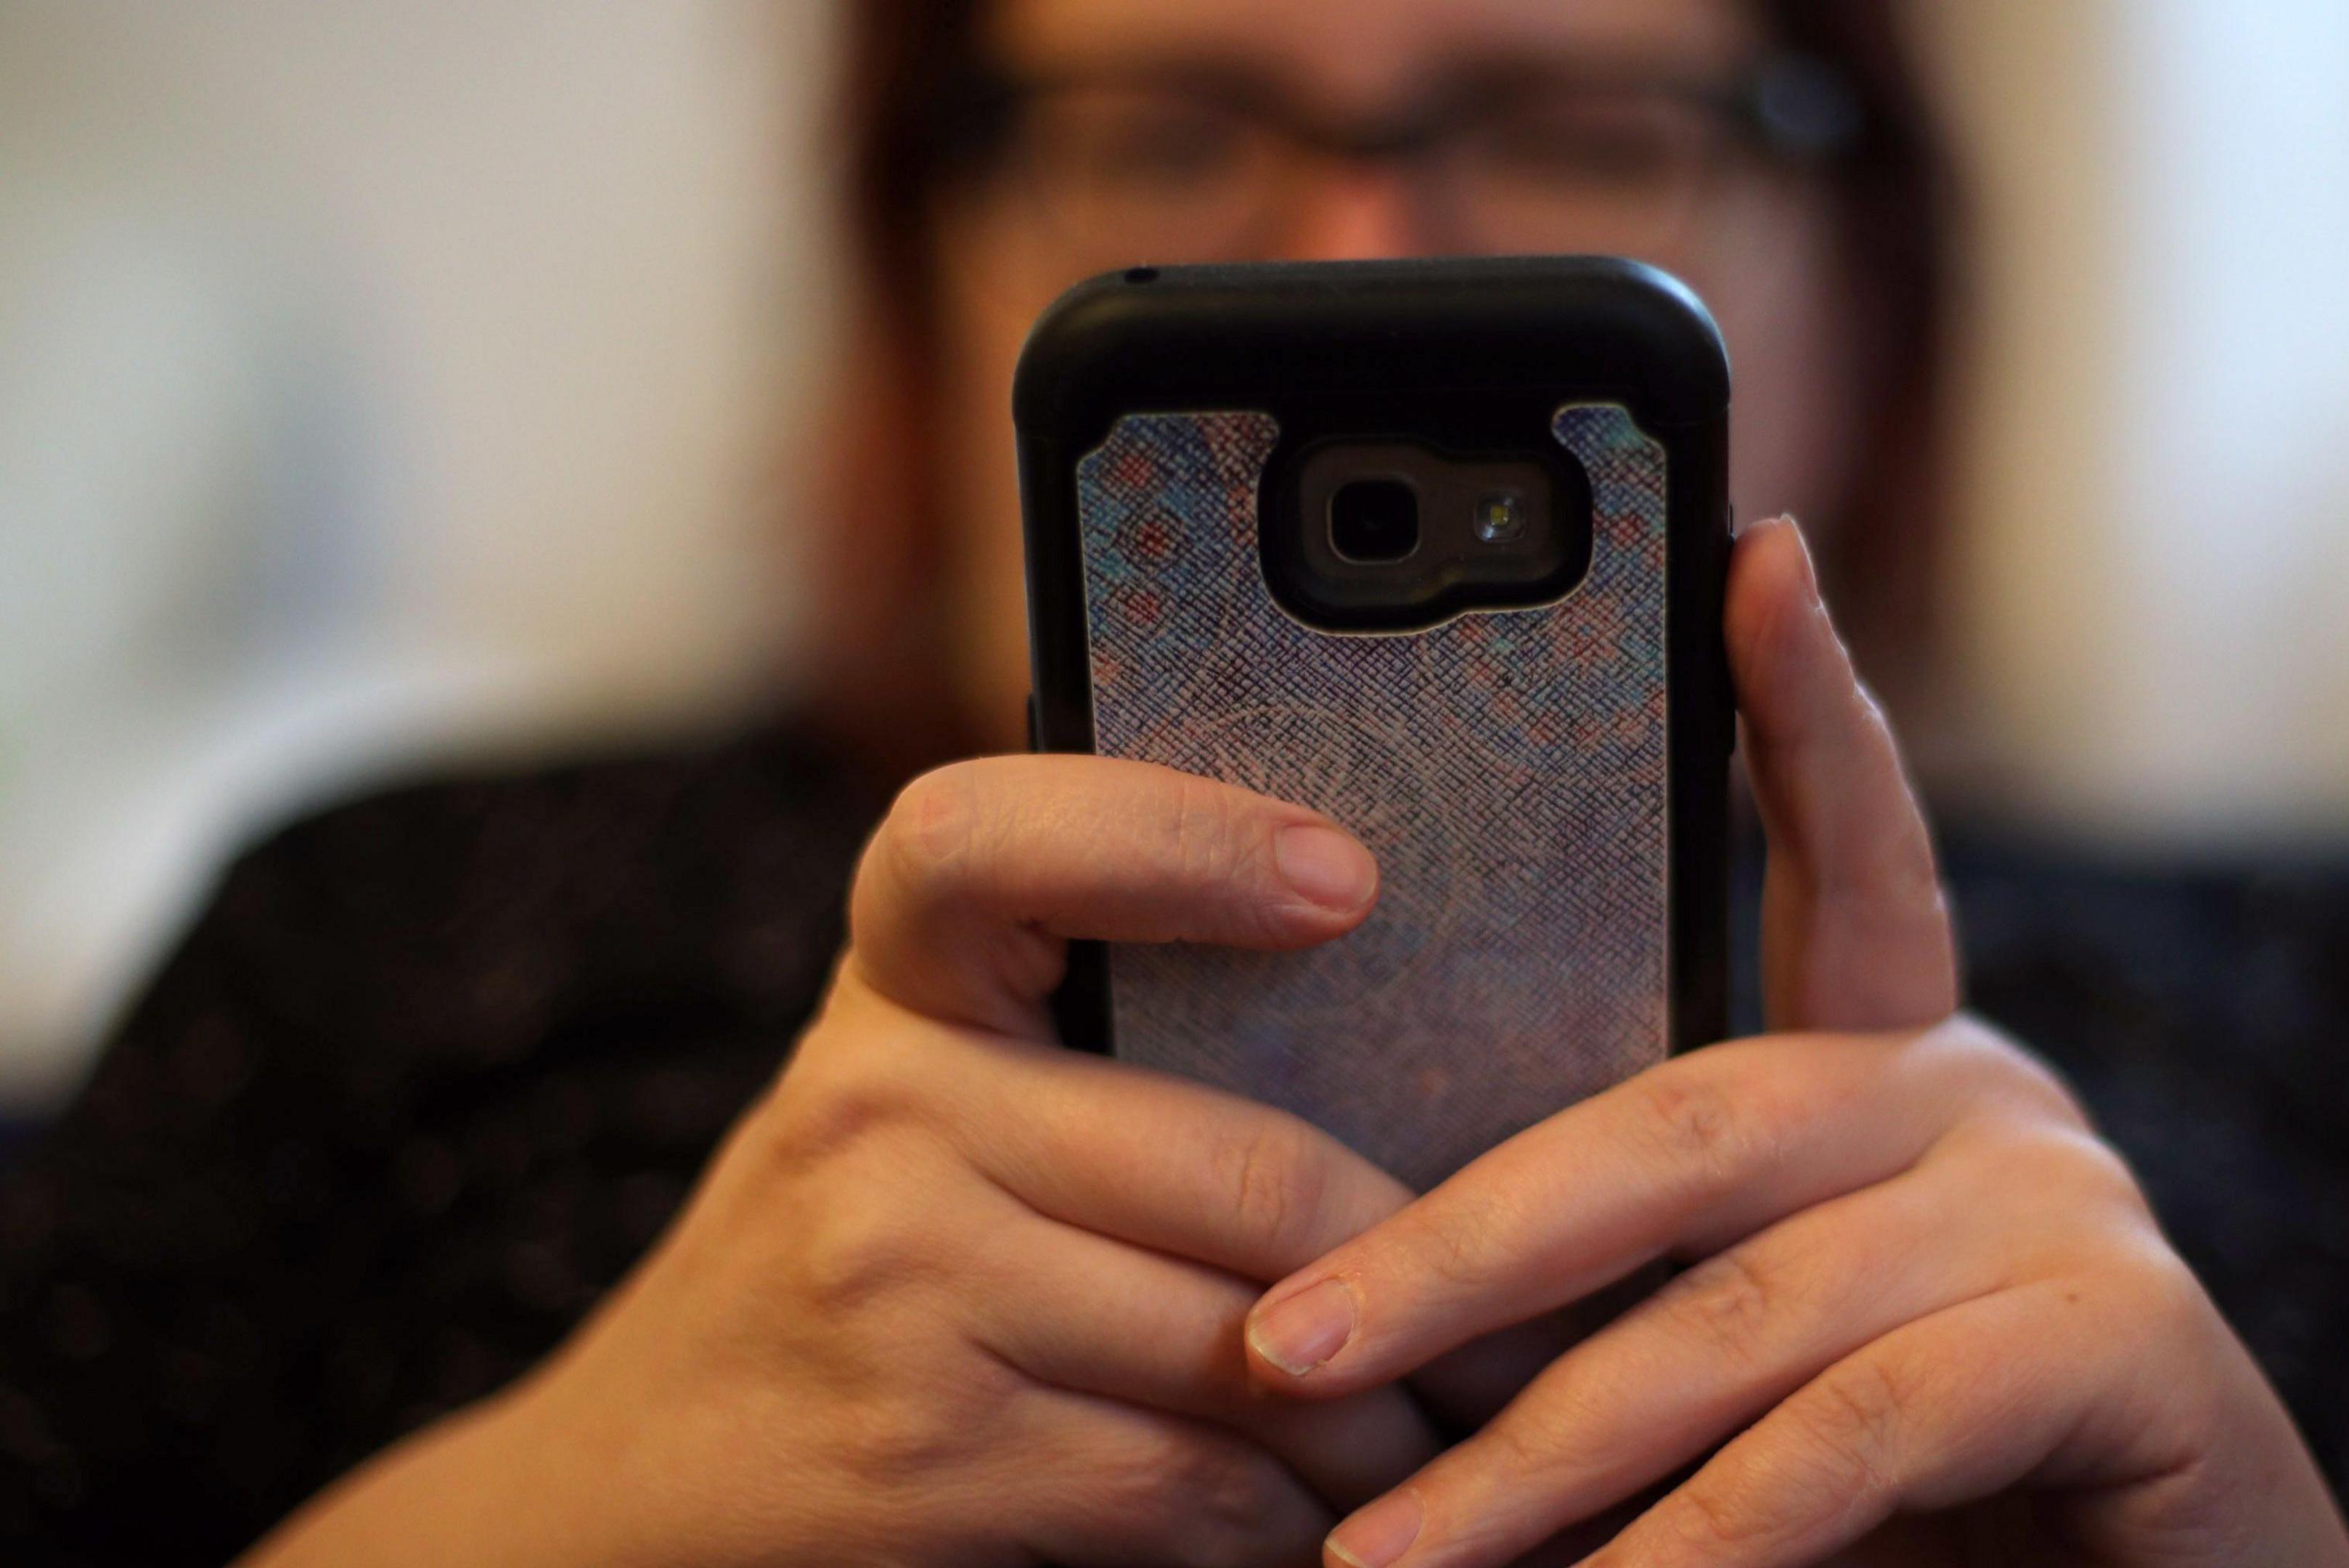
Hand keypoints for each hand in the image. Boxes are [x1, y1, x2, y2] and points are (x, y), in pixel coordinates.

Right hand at [245, 756, 1447, 1567]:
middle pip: (1247, 1171)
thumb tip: (1378, 1018)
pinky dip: (1305, 1521)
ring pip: (1253, 1348)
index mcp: (892, 989)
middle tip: (1546, 1306)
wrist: (622, 1489)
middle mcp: (880, 1112)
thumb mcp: (915, 1105)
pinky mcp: (927, 1457)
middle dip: (1435, 1270)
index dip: (1177, 836)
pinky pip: (1198, 1484)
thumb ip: (1080, 1050)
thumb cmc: (848, 1264)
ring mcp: (894, 1287)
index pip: (994, 838)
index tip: (1348, 880)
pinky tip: (1348, 1519)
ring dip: (1398, 1419)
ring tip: (1476, 1423)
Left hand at [1240, 519, 2348, 1567]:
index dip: (1798, 706)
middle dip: (1460, 1254)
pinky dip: (1712, 1536)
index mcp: (1892, 1060)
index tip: (1749, 551)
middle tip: (1283, 1346)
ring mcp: (2062, 1207)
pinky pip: (1866, 1428)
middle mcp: (1980, 1096)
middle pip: (1683, 1127)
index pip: (1843, 850)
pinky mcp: (2126, 1341)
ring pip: (1745, 1309)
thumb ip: (1644, 1276)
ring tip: (1383, 1555)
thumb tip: (1367, 1299)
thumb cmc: (1927, 1488)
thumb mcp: (1762, 1340)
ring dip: (1545, 1454)